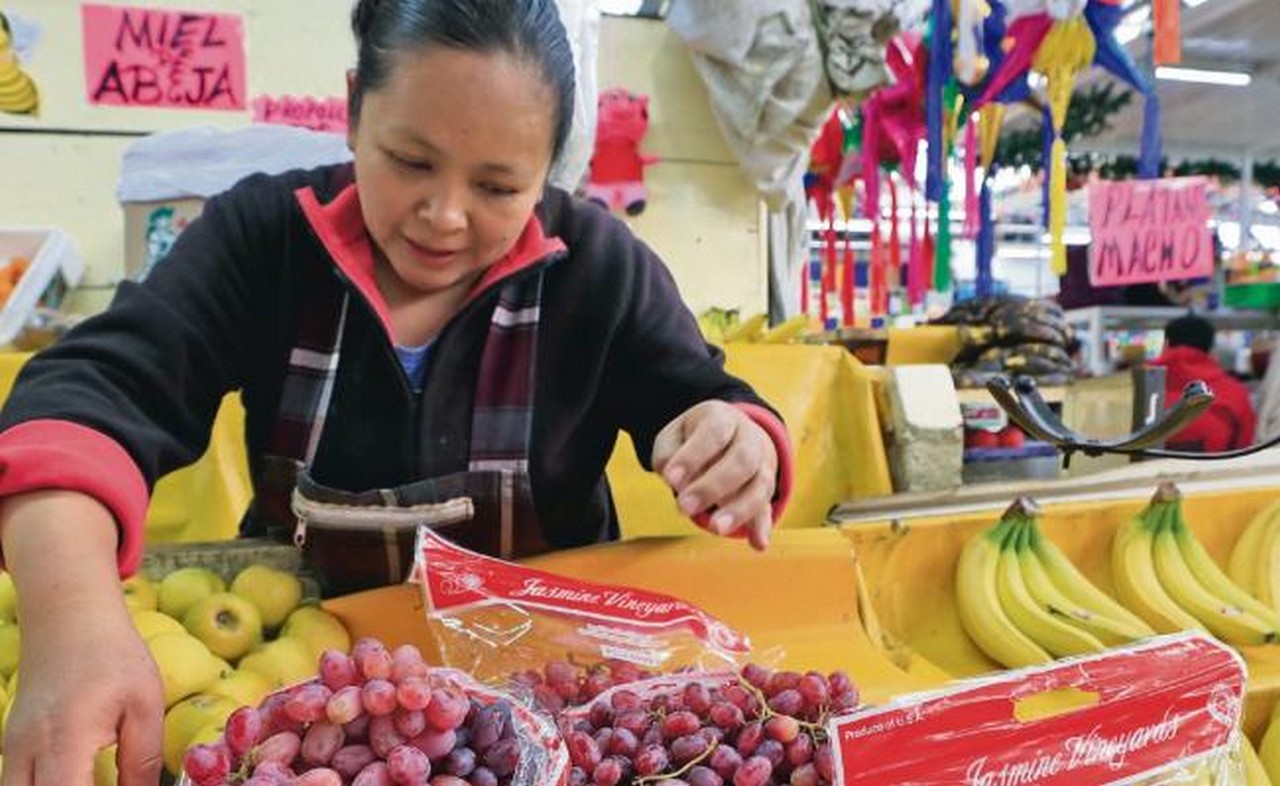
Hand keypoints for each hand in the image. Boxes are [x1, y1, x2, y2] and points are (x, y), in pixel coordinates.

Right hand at [0, 491, 163, 785]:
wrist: (68, 617)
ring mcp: (12, 749)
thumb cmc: (112, 655)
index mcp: (65, 741)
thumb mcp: (144, 704)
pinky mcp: (11, 744)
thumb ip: (143, 760)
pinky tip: (78, 778)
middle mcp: (26, 751)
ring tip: (92, 780)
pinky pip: (18, 781)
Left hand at [651, 401, 778, 549]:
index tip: (669, 479)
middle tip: (684, 508)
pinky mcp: (765, 490)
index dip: (693, 456)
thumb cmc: (693, 438)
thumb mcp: (674, 436)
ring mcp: (762, 464)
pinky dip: (763, 526)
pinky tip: (758, 544)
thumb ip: (669, 455)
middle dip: (713, 486)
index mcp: (723, 417)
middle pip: (742, 459)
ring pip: (760, 485)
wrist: (730, 433)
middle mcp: (749, 438)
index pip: (714, 432)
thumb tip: (677, 481)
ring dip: (739, 509)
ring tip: (715, 528)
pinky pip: (768, 507)